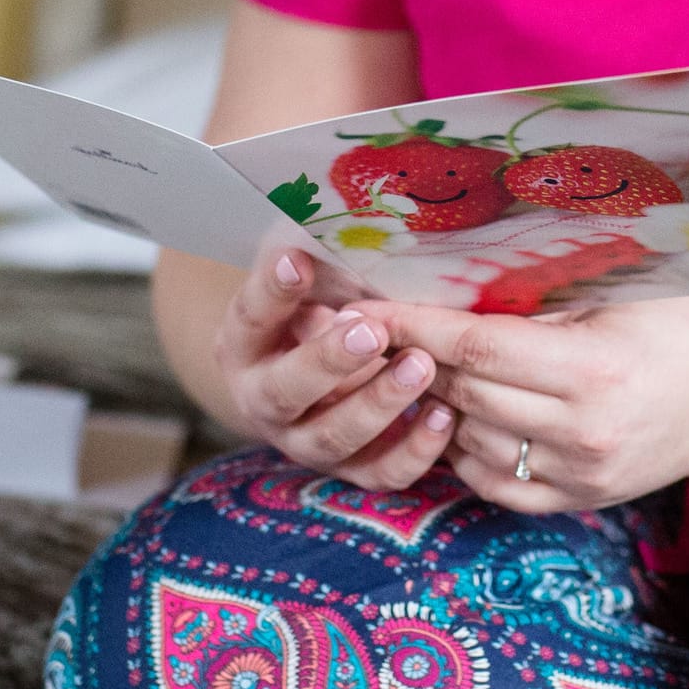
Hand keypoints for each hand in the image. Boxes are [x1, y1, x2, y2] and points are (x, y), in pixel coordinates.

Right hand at [216, 243, 456, 490]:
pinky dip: (415, 451)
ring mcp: (306, 443)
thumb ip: (318, 259)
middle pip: (286, 391)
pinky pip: (380, 474)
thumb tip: (348, 215)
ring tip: (420, 366)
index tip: (298, 260)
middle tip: (371, 331)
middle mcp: (265, 402)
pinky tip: (445, 415)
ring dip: (378, 404)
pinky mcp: (352, 471)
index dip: (272, 291)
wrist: (319, 378)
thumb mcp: (309, 282)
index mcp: (244, 346)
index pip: (250, 317)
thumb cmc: (319, 311)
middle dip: (328, 362)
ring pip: (334, 438)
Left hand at [354, 294, 688, 510]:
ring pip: (470, 440)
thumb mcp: (617, 297)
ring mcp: (581, 474)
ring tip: (418, 370)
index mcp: (592, 369)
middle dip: (414, 360)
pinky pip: (494, 484)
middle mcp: (583, 431)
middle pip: (465, 393)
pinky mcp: (582, 501)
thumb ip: (536, 307)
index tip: (362, 306)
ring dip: (438, 405)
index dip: (410, 325)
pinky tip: (461, 419)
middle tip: (374, 332)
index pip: (474, 346)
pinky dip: (465, 452)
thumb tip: (445, 299)